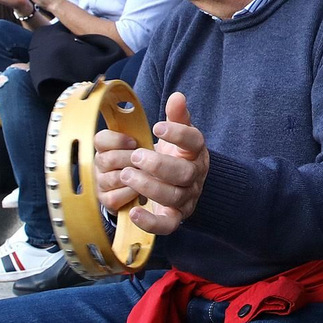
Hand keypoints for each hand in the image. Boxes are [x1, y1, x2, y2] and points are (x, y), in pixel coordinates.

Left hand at [92, 92, 209, 234]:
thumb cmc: (174, 155)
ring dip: (149, 186)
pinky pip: (166, 225)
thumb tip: (177, 96)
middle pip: (184, 173)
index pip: (195, 142)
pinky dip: (150, 221)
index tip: (156, 127)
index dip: (178, 134)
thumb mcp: (176, 134)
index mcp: (195, 152)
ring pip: (173, 197)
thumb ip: (177, 116)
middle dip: (158, 164)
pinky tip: (134, 210)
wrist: (180, 184)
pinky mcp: (174, 218)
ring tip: (127, 174)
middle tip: (135, 155)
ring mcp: (185, 198)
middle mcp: (194, 176)